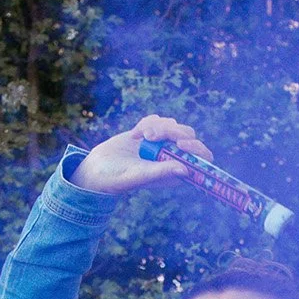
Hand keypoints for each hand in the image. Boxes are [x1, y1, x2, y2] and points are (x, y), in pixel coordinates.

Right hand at [70, 115, 214, 194]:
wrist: (97, 169)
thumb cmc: (117, 178)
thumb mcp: (139, 175)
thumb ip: (161, 172)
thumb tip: (186, 170)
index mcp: (175, 172)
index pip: (201, 158)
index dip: (197, 149)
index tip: (180, 145)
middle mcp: (171, 158)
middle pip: (188, 136)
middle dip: (173, 132)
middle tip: (151, 136)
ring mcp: (162, 144)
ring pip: (174, 125)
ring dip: (158, 126)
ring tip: (140, 136)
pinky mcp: (150, 133)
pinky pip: (159, 120)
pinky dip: (148, 123)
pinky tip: (135, 134)